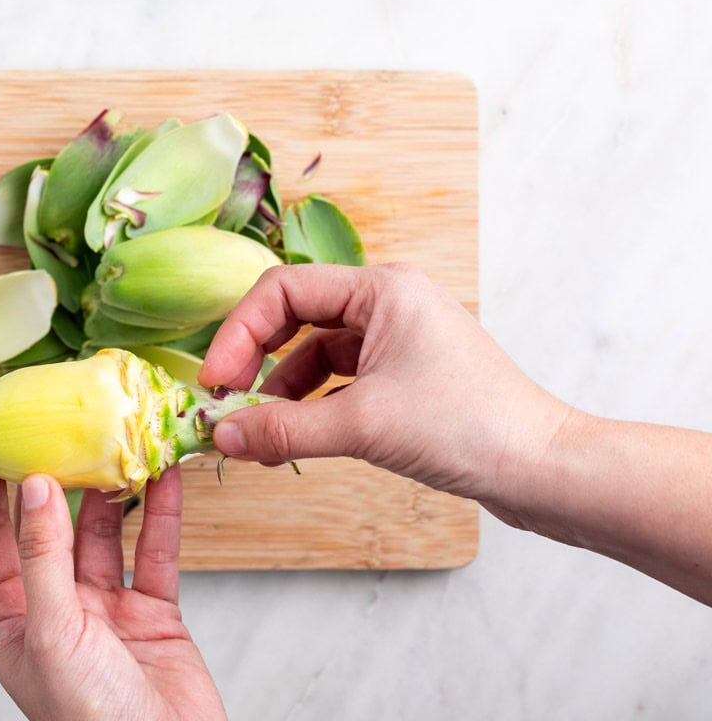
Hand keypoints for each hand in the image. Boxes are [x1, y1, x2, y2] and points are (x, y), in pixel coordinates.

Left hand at [0, 461, 225, 720]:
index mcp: (7, 616)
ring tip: (117, 438)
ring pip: (103, 531)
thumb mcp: (52, 633)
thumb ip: (42, 556)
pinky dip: (160, 514)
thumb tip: (35, 487)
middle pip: (48, 523)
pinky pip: (153, 552)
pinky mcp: (150, 613)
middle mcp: (51, 606)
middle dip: (54, 473)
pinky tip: (163, 478)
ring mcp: (102, 608)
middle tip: (59, 420)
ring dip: (112, 489)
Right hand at [198, 263, 569, 519]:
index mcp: (383, 289)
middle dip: (254, 357)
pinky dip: (308, 405)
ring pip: (314, 352)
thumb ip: (283, 429)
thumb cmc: (469, 426)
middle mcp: (389, 303)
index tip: (213, 379)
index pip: (284, 289)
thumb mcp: (363, 425)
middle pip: (295, 315)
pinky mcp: (404, 377)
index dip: (239, 332)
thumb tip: (219, 436)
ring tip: (254, 432)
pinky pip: (337, 380)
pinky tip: (290, 437)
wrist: (544, 468)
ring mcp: (398, 340)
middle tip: (223, 401)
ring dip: (278, 388)